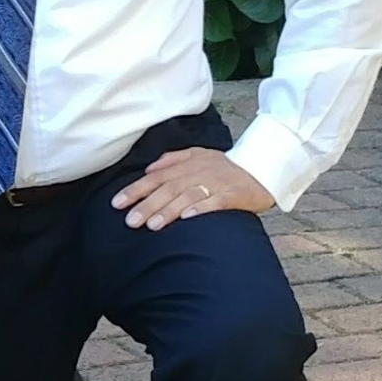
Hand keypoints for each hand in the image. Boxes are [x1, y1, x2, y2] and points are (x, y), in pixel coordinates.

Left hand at [112, 149, 272, 231]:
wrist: (264, 167)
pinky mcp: (233, 194)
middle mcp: (199, 172)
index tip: (117, 203)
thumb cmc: (226, 167)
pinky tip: (187, 218)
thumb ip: (173, 160)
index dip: (136, 190)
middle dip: (147, 204)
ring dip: (169, 210)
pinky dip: (201, 209)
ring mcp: (216, 183)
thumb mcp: (199, 155)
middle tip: (130, 221)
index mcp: (188, 164)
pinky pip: (215, 202)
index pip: (156, 177)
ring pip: (188, 196)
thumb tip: (148, 169)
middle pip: (168, 188)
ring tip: (152, 225)